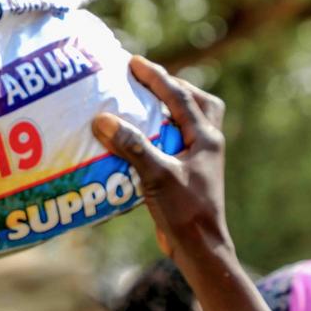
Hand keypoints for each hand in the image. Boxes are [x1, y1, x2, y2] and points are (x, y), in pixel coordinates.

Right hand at [91, 55, 230, 264]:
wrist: (200, 248)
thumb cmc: (184, 211)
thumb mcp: (156, 175)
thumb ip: (132, 145)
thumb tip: (102, 119)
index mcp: (206, 138)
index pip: (180, 96)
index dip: (156, 77)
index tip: (134, 62)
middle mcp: (207, 144)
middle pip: (198, 103)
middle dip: (174, 87)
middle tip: (148, 81)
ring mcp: (200, 160)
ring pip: (192, 122)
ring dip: (171, 110)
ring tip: (146, 106)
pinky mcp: (190, 175)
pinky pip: (177, 142)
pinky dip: (161, 133)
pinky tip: (140, 140)